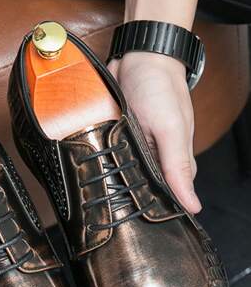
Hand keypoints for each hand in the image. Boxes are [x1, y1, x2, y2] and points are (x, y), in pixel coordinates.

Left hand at [108, 52, 200, 213]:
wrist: (138, 56)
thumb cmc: (161, 89)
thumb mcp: (171, 130)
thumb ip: (178, 167)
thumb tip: (193, 206)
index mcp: (174, 161)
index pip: (168, 197)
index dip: (156, 213)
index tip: (142, 229)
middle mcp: (155, 158)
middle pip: (142, 190)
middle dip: (129, 200)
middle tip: (116, 216)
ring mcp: (134, 150)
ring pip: (123, 178)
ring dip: (113, 184)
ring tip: (101, 198)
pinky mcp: (117, 141)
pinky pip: (109, 160)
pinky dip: (102, 164)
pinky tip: (93, 172)